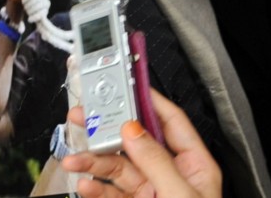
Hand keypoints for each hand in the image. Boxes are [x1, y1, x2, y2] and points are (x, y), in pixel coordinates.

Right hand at [62, 89, 221, 197]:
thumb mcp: (180, 196)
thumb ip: (156, 161)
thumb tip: (134, 130)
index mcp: (194, 165)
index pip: (170, 121)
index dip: (146, 100)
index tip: (123, 84)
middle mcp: (171, 176)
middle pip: (134, 142)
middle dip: (107, 131)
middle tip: (81, 118)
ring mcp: (151, 194)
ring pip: (117, 168)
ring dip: (94, 161)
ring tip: (75, 159)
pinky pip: (110, 193)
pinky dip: (95, 188)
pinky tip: (85, 184)